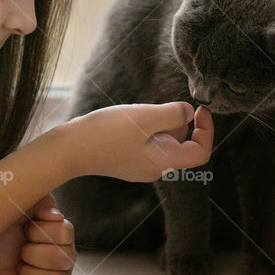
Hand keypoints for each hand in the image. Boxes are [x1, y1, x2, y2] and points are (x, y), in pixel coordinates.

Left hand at [0, 193, 75, 274]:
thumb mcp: (16, 205)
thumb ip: (39, 201)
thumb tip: (55, 215)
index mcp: (60, 232)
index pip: (64, 232)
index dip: (40, 232)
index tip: (25, 229)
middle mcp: (64, 256)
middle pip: (62, 257)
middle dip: (31, 253)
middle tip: (19, 251)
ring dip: (28, 274)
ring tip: (18, 268)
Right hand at [67, 102, 213, 180]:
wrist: (68, 149)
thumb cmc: (105, 134)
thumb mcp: (143, 117)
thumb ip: (172, 114)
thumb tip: (189, 112)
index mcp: (163, 162)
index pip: (200, 152)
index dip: (206, 130)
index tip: (200, 108)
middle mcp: (154, 168)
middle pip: (181, 143)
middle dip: (176, 121)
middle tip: (155, 106)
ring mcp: (139, 164)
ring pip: (163, 140)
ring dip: (158, 122)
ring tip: (136, 113)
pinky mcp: (126, 158)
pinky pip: (146, 141)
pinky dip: (144, 127)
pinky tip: (125, 119)